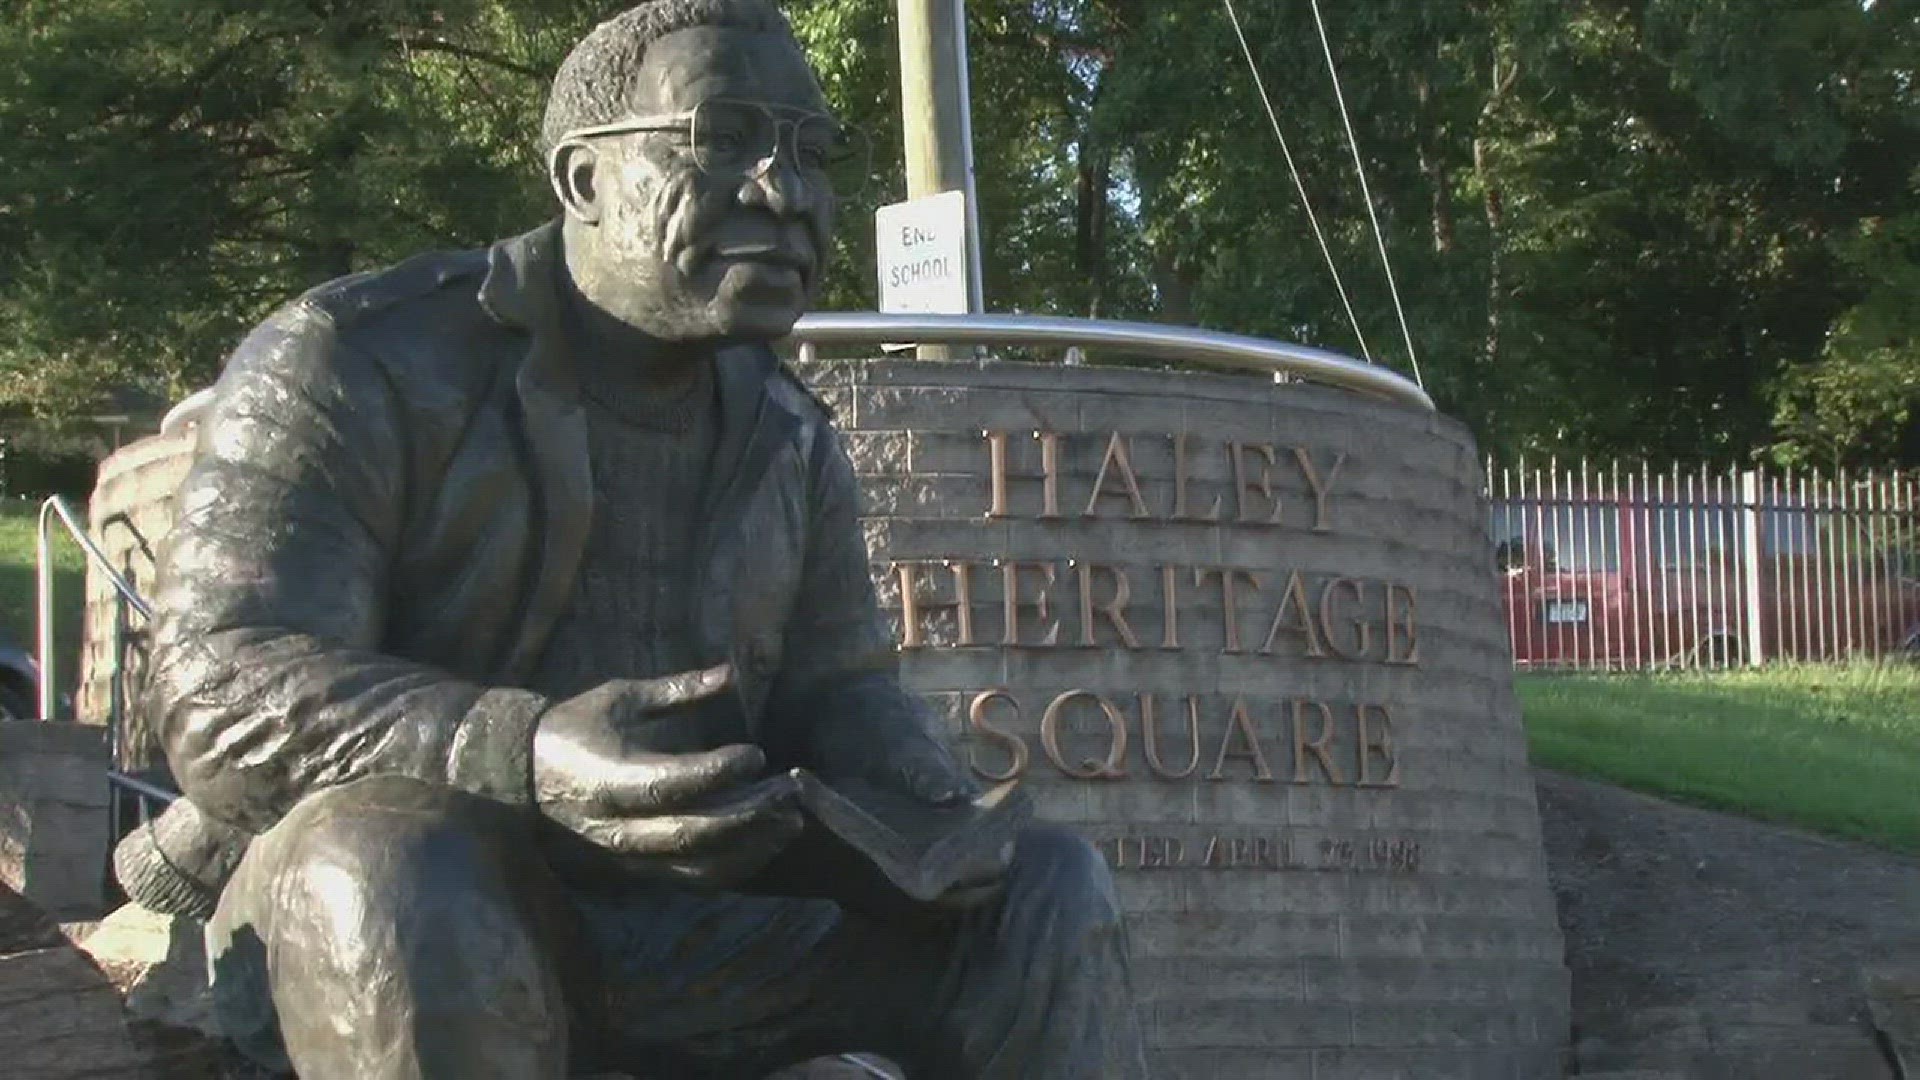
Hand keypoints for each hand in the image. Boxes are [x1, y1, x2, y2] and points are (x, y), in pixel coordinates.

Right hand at [533, 664, 802, 887]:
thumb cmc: (573, 726)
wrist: (519, 777)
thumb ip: (676, 691)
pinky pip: (690, 879)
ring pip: (698, 866)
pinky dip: (733, 867)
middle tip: (792, 791)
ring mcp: (625, 856)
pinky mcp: (634, 872)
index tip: (758, 754)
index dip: (720, 772)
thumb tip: (730, 673)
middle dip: (751, 814)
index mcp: (608, 777)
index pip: (672, 783)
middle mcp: (616, 827)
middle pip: (694, 831)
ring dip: (752, 847)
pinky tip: (763, 845)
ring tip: (791, 823)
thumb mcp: (618, 698)